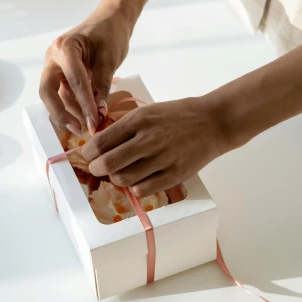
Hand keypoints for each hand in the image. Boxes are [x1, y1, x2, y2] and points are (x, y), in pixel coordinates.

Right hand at [39, 7, 132, 134]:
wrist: (111, 19)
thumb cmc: (111, 34)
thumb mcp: (109, 60)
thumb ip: (102, 87)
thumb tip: (100, 115)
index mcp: (65, 48)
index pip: (74, 81)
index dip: (84, 104)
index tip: (95, 123)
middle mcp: (53, 57)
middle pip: (48, 91)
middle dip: (61, 113)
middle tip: (79, 129)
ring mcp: (54, 65)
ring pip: (54, 94)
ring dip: (68, 111)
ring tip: (87, 125)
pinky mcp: (60, 72)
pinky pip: (62, 92)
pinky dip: (72, 104)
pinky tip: (85, 115)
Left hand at [82, 96, 226, 195]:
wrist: (213, 122)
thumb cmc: (178, 115)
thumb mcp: (149, 111)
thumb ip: (125, 126)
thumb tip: (99, 141)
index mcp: (139, 120)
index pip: (101, 141)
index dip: (88, 152)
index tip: (88, 155)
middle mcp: (148, 139)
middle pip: (108, 163)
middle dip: (96, 168)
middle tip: (97, 168)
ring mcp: (162, 158)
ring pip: (123, 179)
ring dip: (116, 178)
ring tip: (120, 173)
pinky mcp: (174, 175)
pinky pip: (142, 190)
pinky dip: (135, 188)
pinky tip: (139, 180)